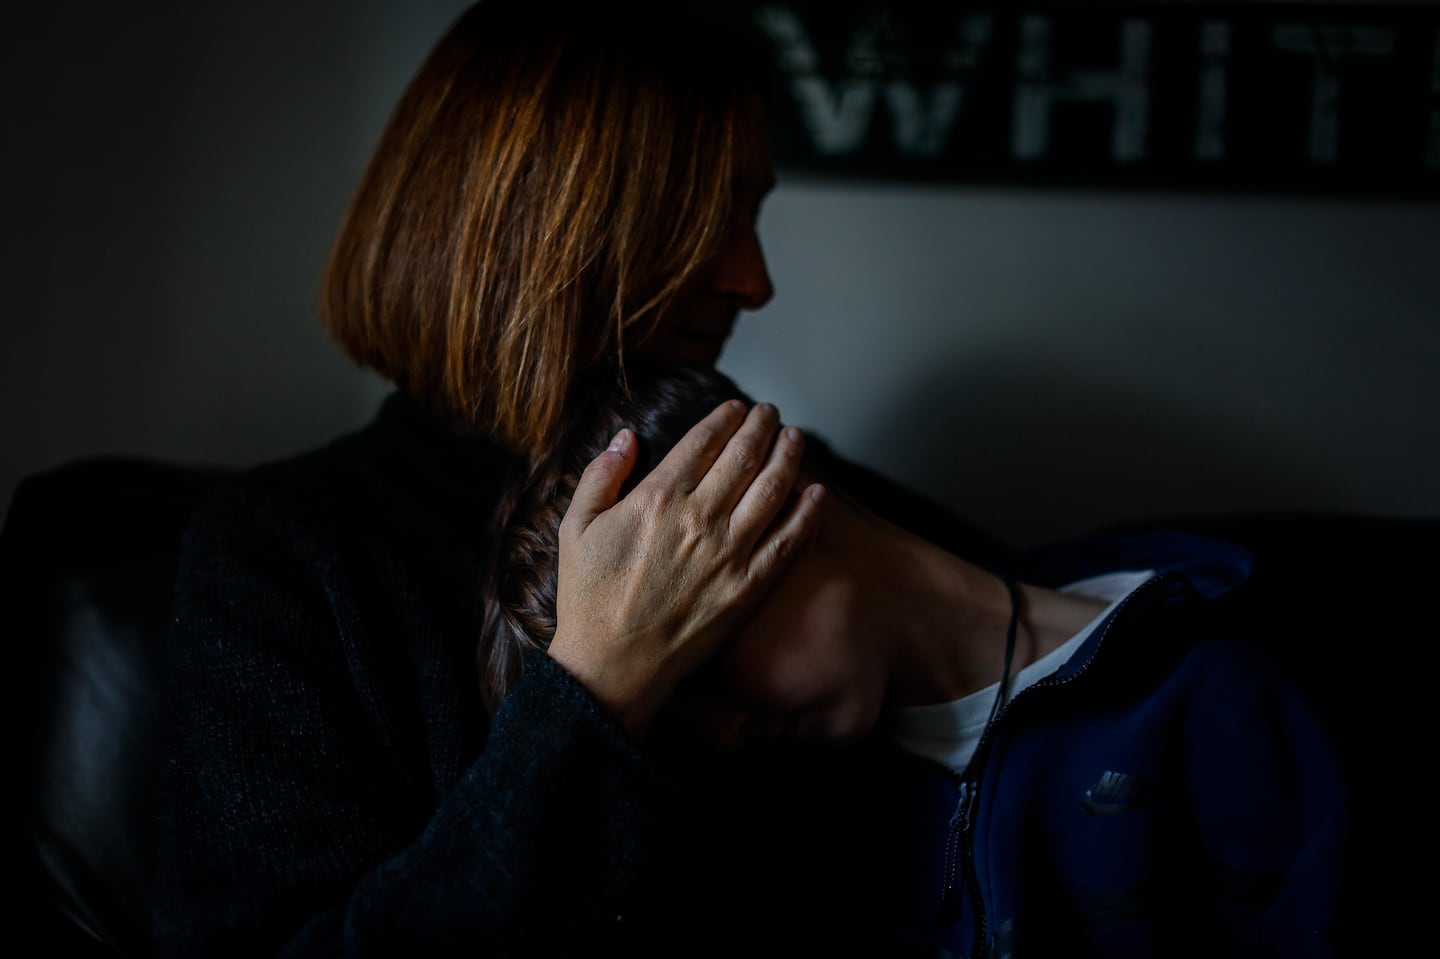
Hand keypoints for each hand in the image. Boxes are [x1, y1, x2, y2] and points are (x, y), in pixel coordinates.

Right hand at [547, 399, 824, 738]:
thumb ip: (601, 475)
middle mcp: (699, 519)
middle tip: (771, 412)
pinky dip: (806, 513)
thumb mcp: (576, 528)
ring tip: (796, 438)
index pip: (703, 442)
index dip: (724, 419)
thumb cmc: (589, 599)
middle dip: (761, 427)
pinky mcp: (748, 588)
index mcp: (657, 498)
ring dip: (789, 457)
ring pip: (772, 490)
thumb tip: (625, 437)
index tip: (737, 408)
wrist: (611, 667)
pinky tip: (817, 493)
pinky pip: (788, 542)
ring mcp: (729, 553)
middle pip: (743, 457)